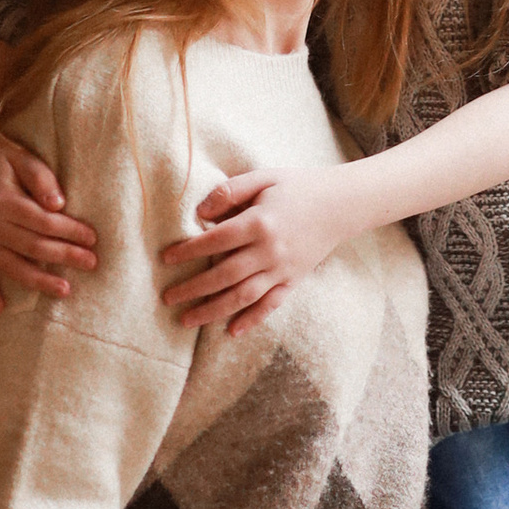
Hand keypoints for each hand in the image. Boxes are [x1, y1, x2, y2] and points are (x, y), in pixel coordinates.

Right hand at [0, 104, 97, 317]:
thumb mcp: (21, 156)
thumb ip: (41, 179)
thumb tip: (60, 205)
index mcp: (3, 200)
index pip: (45, 222)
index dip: (71, 231)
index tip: (93, 239)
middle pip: (33, 247)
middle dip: (65, 256)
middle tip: (92, 264)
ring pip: (10, 265)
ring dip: (38, 281)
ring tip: (64, 290)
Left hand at [158, 166, 351, 333]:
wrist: (341, 204)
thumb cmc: (298, 187)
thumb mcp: (264, 177)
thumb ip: (231, 191)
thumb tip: (200, 211)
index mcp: (260, 222)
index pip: (217, 240)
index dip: (189, 250)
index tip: (166, 259)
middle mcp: (270, 250)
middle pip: (225, 274)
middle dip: (193, 288)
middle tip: (167, 298)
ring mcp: (283, 269)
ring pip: (243, 296)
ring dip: (213, 310)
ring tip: (187, 319)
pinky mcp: (293, 281)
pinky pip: (271, 305)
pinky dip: (251, 320)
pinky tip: (231, 331)